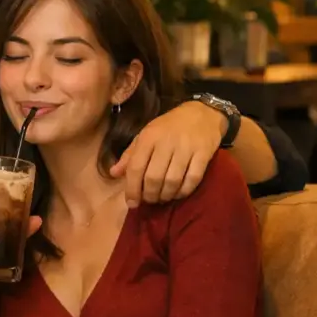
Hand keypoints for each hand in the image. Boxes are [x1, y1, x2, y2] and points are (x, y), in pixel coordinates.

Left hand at [110, 101, 226, 205]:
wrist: (203, 112)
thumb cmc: (169, 126)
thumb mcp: (145, 135)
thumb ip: (129, 155)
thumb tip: (113, 174)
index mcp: (148, 137)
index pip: (136, 168)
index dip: (132, 189)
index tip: (132, 203)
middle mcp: (166, 142)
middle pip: (154, 178)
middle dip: (150, 195)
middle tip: (150, 200)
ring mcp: (186, 148)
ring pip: (173, 181)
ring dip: (166, 195)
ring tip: (163, 198)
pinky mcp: (204, 153)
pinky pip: (193, 179)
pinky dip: (184, 191)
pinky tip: (178, 193)